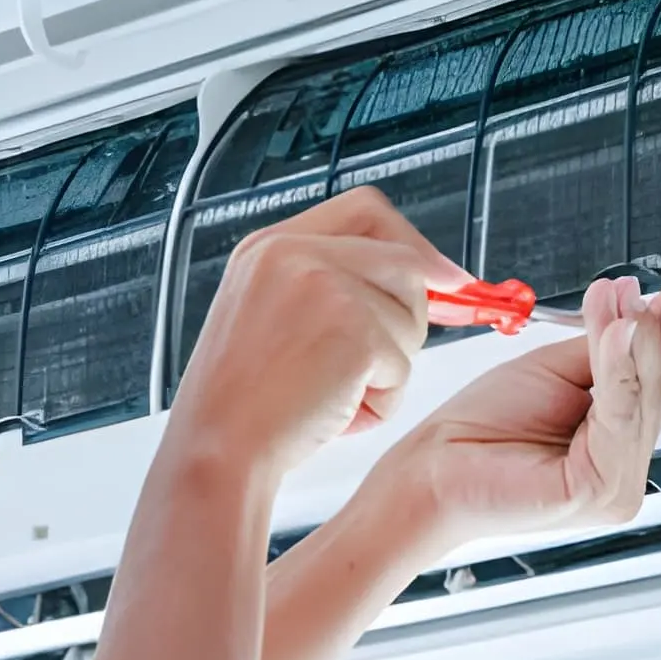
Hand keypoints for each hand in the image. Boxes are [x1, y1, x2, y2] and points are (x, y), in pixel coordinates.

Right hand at [166, 188, 471, 486]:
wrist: (215, 449)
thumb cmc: (246, 399)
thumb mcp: (274, 313)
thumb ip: (336, 281)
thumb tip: (437, 275)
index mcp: (270, 245)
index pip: (367, 210)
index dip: (414, 242)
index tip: (445, 275)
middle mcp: (294, 253)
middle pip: (405, 262)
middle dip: (409, 316)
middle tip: (375, 362)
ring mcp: (324, 287)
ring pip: (411, 316)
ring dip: (390, 365)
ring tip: (334, 390)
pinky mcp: (353, 332)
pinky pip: (403, 367)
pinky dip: (381, 400)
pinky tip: (335, 412)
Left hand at [370, 276, 660, 546]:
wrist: (431, 472)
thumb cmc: (478, 433)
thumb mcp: (552, 373)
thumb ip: (600, 353)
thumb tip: (634, 312)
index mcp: (617, 445)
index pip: (660, 387)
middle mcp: (625, 471)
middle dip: (657, 334)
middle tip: (651, 293)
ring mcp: (617, 486)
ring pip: (644, 401)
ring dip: (638, 343)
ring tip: (627, 303)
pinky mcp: (600, 489)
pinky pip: (619, 418)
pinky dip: (619, 369)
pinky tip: (619, 333)